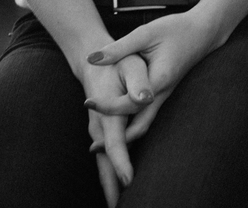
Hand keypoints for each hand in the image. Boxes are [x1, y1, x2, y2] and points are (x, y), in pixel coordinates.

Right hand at [79, 55, 152, 206]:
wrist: (94, 60)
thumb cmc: (118, 62)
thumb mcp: (130, 65)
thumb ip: (138, 83)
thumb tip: (147, 98)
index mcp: (108, 113)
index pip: (115, 143)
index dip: (121, 164)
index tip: (129, 181)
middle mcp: (100, 125)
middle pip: (104, 161)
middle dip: (111, 185)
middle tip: (117, 207)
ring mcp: (99, 129)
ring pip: (103, 161)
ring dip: (110, 183)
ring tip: (117, 204)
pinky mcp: (103, 130)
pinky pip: (106, 156)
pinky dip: (110, 173)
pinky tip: (117, 187)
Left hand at [86, 12, 217, 149]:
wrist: (203, 31)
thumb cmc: (176, 29)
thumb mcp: (145, 33)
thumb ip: (119, 48)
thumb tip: (91, 60)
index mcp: (159, 79)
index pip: (130, 102)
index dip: (108, 105)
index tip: (88, 102)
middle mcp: (163, 93)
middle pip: (140, 126)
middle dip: (118, 139)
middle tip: (93, 148)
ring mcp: (165, 95)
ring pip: (145, 124)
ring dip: (125, 136)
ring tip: (100, 143)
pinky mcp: (163, 93)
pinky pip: (147, 115)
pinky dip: (131, 124)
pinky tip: (116, 125)